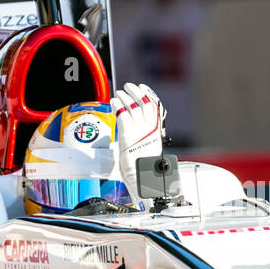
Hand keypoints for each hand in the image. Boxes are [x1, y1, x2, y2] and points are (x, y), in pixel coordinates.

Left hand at [112, 83, 165, 203]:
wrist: (143, 182)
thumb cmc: (143, 171)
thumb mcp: (145, 151)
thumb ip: (141, 139)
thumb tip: (133, 134)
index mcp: (156, 132)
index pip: (155, 107)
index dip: (148, 95)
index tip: (142, 88)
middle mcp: (149, 130)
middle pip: (144, 104)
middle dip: (135, 92)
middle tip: (127, 86)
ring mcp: (139, 133)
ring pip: (132, 107)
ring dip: (124, 98)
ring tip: (118, 93)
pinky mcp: (128, 137)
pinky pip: (122, 116)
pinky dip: (117, 107)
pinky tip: (113, 102)